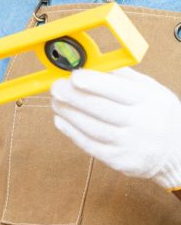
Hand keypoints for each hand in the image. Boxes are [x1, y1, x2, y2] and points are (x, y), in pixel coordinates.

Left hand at [51, 67, 180, 188]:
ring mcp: (130, 145)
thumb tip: (93, 63)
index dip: (93, 82)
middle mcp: (141, 124)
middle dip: (74, 96)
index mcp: (149, 101)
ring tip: (56, 102)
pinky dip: (72, 132)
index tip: (73, 74)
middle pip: (101, 109)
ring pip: (92, 128)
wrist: (177, 153)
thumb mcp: (152, 91)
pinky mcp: (119, 161)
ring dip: (69, 113)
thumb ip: (124, 77)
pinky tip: (61, 120)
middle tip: (56, 87)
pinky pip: (91, 145)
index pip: (118, 90)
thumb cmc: (159, 116)